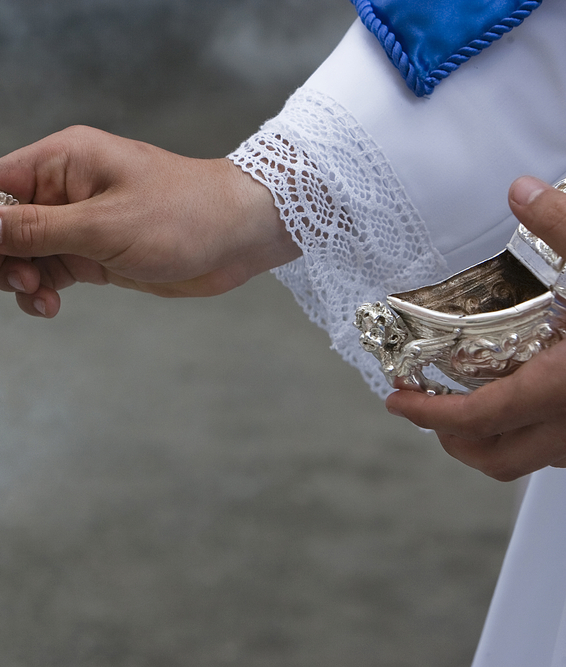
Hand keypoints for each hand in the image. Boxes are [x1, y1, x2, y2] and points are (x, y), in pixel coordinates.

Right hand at [0, 125, 298, 316]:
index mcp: (62, 161)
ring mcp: (76, 222)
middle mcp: (63, 189)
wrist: (238, 238)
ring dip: (18, 280)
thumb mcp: (103, 225)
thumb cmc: (182, 216)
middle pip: (1, 224)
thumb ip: (37, 229)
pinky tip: (50, 305)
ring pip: (22, 253)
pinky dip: (41, 290)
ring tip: (40, 297)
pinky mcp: (91, 252)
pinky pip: (48, 271)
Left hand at [386, 176, 565, 480]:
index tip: (397, 401)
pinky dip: (536, 434)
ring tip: (473, 404)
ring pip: (531, 461)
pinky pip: (565, 452)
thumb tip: (521, 190)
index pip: (476, 419)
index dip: (428, 415)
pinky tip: (538, 396)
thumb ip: (565, 225)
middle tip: (427, 408)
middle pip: (493, 459)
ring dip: (493, 440)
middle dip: (452, 438)